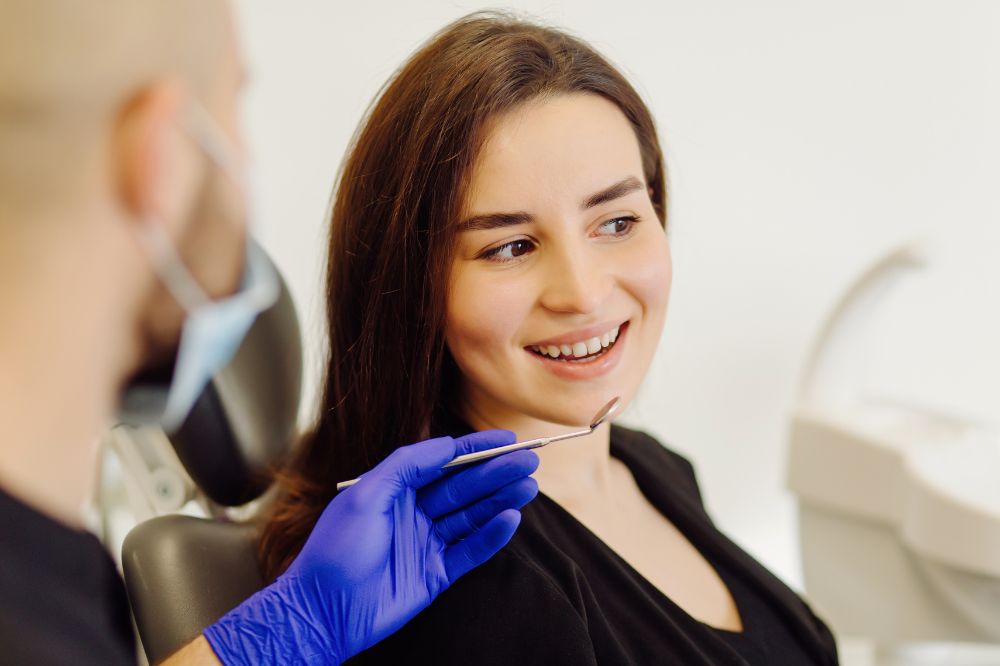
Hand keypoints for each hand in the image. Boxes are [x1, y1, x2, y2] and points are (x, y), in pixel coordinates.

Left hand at [203, 430, 537, 664]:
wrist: (321, 612)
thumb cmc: (335, 550)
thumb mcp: (365, 495)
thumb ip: (406, 465)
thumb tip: (446, 444)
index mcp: (395, 489)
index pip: (443, 461)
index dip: (476, 449)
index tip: (507, 438)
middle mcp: (414, 512)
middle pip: (464, 487)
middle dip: (496, 472)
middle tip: (529, 461)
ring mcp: (427, 543)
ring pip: (472, 516)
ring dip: (501, 499)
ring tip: (529, 485)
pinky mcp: (436, 574)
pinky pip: (471, 551)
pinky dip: (491, 535)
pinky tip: (511, 518)